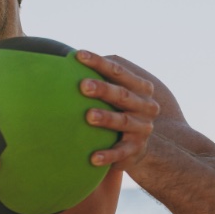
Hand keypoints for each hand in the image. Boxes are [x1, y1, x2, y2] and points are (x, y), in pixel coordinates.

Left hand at [75, 51, 160, 168]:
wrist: (138, 146)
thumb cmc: (118, 111)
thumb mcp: (116, 93)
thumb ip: (101, 77)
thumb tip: (69, 56)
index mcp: (140, 88)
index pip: (118, 71)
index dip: (99, 62)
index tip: (78, 55)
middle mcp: (145, 106)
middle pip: (122, 95)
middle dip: (103, 89)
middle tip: (82, 85)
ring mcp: (142, 129)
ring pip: (123, 121)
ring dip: (106, 118)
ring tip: (88, 116)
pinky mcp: (135, 150)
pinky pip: (121, 153)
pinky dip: (107, 155)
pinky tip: (93, 158)